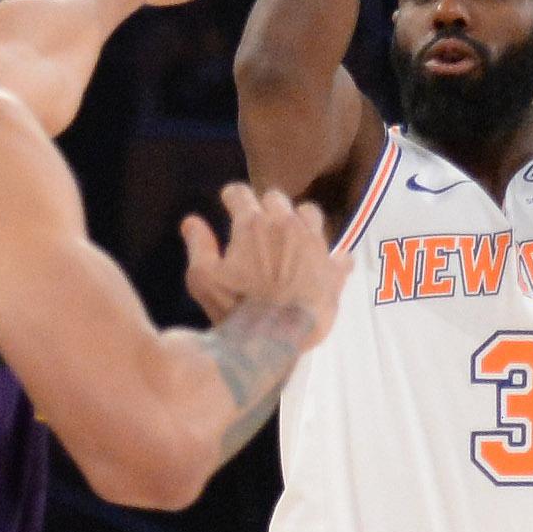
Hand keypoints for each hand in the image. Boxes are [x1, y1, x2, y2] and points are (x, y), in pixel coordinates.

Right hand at [181, 181, 348, 334]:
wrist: (277, 338)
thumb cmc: (237, 308)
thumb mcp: (204, 279)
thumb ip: (198, 245)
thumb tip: (191, 221)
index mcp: (252, 224)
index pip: (240, 193)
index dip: (232, 198)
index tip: (230, 203)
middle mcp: (286, 224)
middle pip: (276, 198)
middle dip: (265, 207)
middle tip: (259, 227)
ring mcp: (314, 244)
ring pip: (310, 214)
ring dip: (300, 222)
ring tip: (293, 240)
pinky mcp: (334, 269)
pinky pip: (341, 255)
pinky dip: (332, 259)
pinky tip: (324, 268)